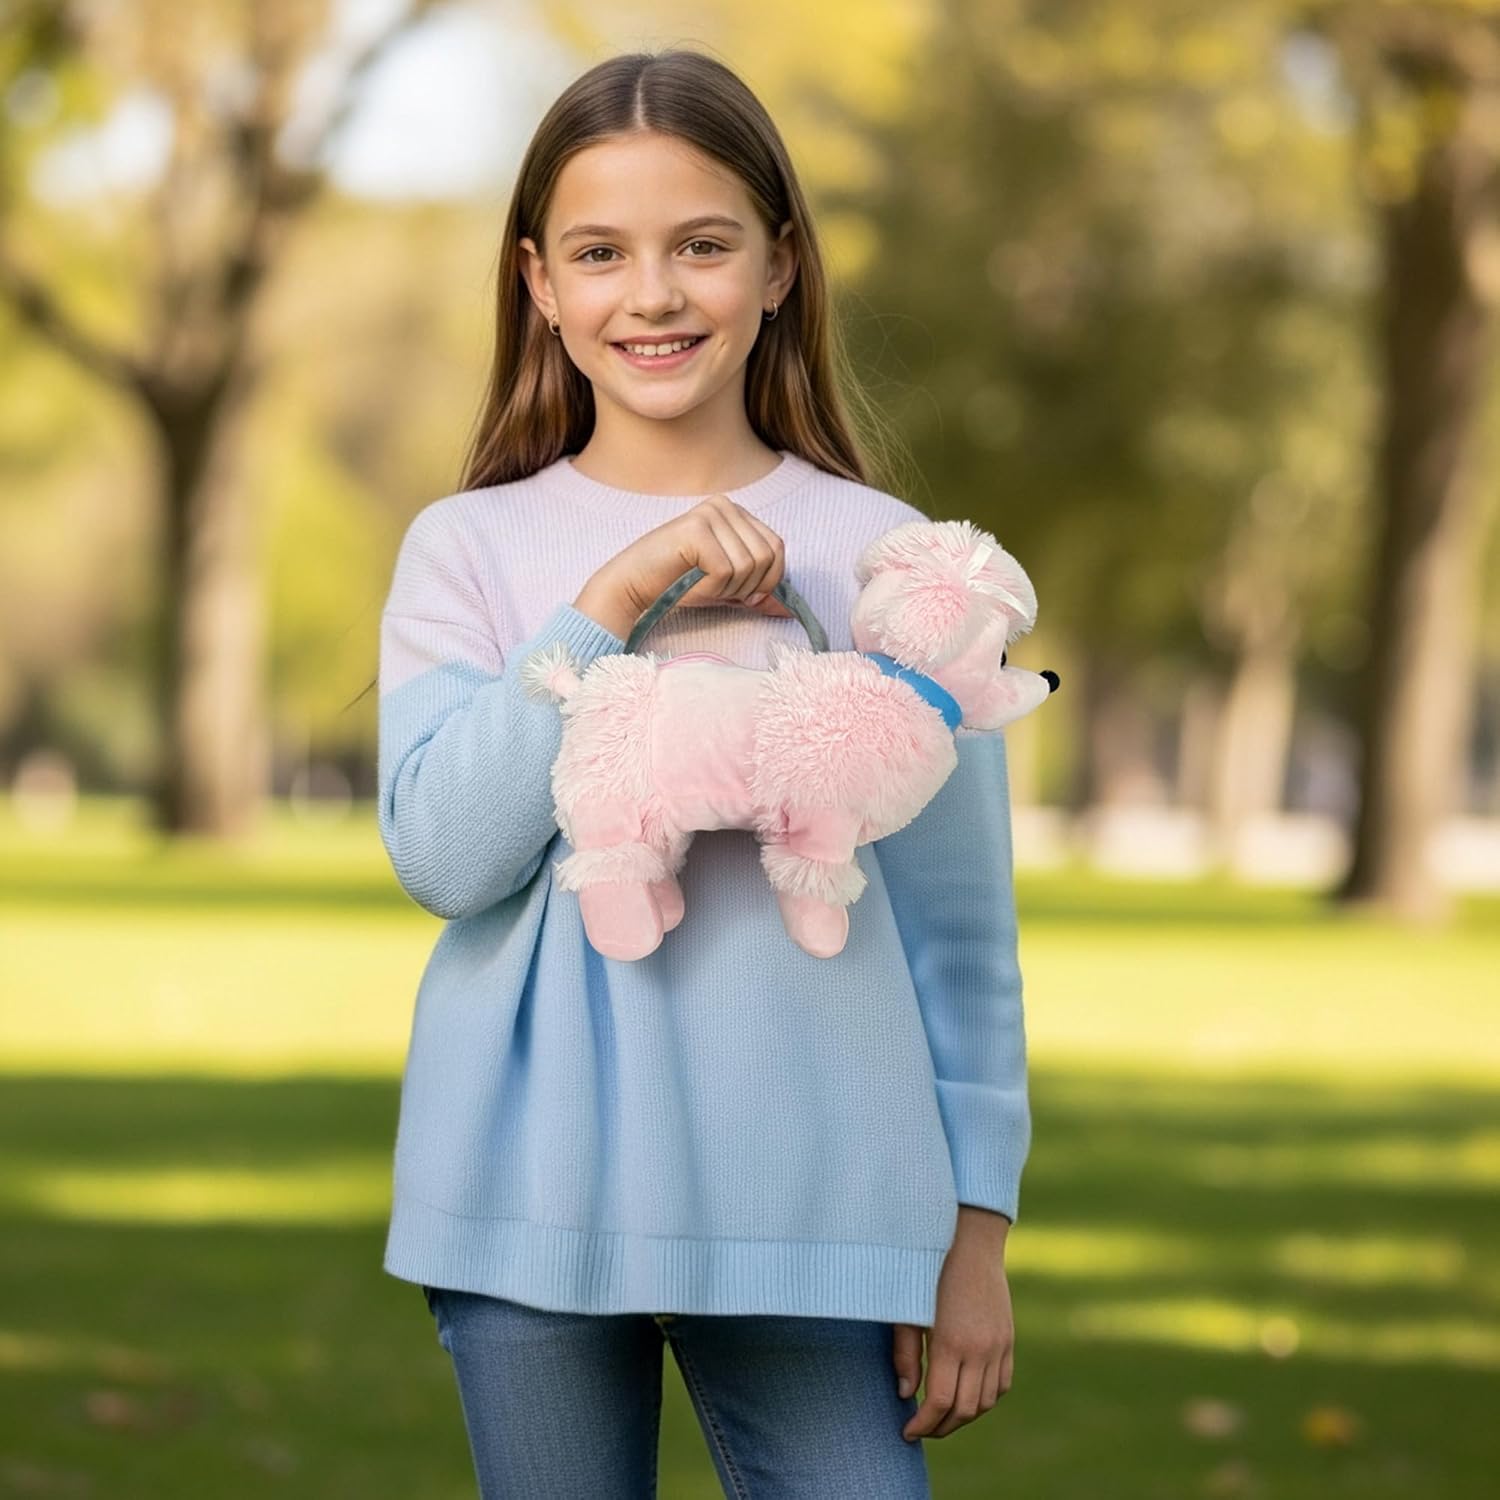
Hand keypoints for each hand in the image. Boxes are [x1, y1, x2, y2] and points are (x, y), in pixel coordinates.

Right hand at [582, 495, 796, 639]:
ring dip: (726, 588)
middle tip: (715, 589)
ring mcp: (709, 513)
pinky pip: (726, 570)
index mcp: (737, 513)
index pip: (777, 547)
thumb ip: (759, 594)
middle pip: (766, 556)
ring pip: (748, 565)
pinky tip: (690, 582)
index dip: (767, 581)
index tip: (743, 596)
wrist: (634, 588)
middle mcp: (725, 506)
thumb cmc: (679, 586)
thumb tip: (792, 611)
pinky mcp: (696, 528)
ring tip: (700, 584)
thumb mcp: (729, 589)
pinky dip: (711, 587)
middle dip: (746, 587)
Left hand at [893, 1212, 1013, 1441]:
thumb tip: (906, 1395)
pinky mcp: (1009, 1339)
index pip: (940, 1402)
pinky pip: (1002, 1384)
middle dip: (941, 1427)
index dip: (923, 1424)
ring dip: (964, 1416)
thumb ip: (906, 1354)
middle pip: (965, 1410)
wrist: (969, 1240)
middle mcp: (980, 1349)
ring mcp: (999, 1345)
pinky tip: (966, 1396)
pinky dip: (985, 1398)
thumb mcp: (909, 1310)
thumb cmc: (929, 1271)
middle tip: (922, 1428)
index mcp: (952, 1342)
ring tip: (942, 1415)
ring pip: (986, 1402)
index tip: (907, 1431)